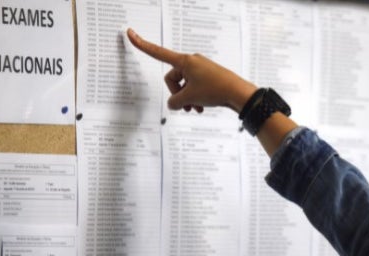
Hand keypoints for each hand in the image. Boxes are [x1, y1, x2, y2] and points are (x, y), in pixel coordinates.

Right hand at [126, 28, 256, 112]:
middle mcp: (192, 62)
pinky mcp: (209, 77)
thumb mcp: (189, 98)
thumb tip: (174, 104)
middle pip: (173, 79)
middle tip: (186, 106)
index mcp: (184, 61)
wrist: (238, 94)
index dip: (142, 44)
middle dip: (177, 94)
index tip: (130, 33)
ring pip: (185, 86)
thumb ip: (175, 101)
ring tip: (196, 109)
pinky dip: (196, 98)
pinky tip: (202, 108)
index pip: (158, 52)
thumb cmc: (215, 90)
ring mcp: (201, 69)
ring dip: (187, 99)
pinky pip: (195, 88)